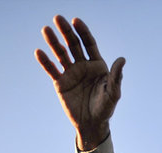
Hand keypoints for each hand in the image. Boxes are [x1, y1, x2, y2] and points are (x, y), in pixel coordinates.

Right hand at [35, 15, 124, 150]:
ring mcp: (71, 73)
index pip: (89, 44)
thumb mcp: (113, 93)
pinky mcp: (60, 83)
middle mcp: (83, 66)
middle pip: (73, 44)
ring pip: (61, 54)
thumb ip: (117, 77)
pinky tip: (39, 52)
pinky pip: (52, 69)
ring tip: (46, 29)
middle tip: (58, 18)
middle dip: (66, 31)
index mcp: (97, 65)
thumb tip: (122, 60)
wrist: (92, 124)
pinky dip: (45, 61)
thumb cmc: (105, 108)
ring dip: (53, 42)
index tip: (76, 21)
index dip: (83, 32)